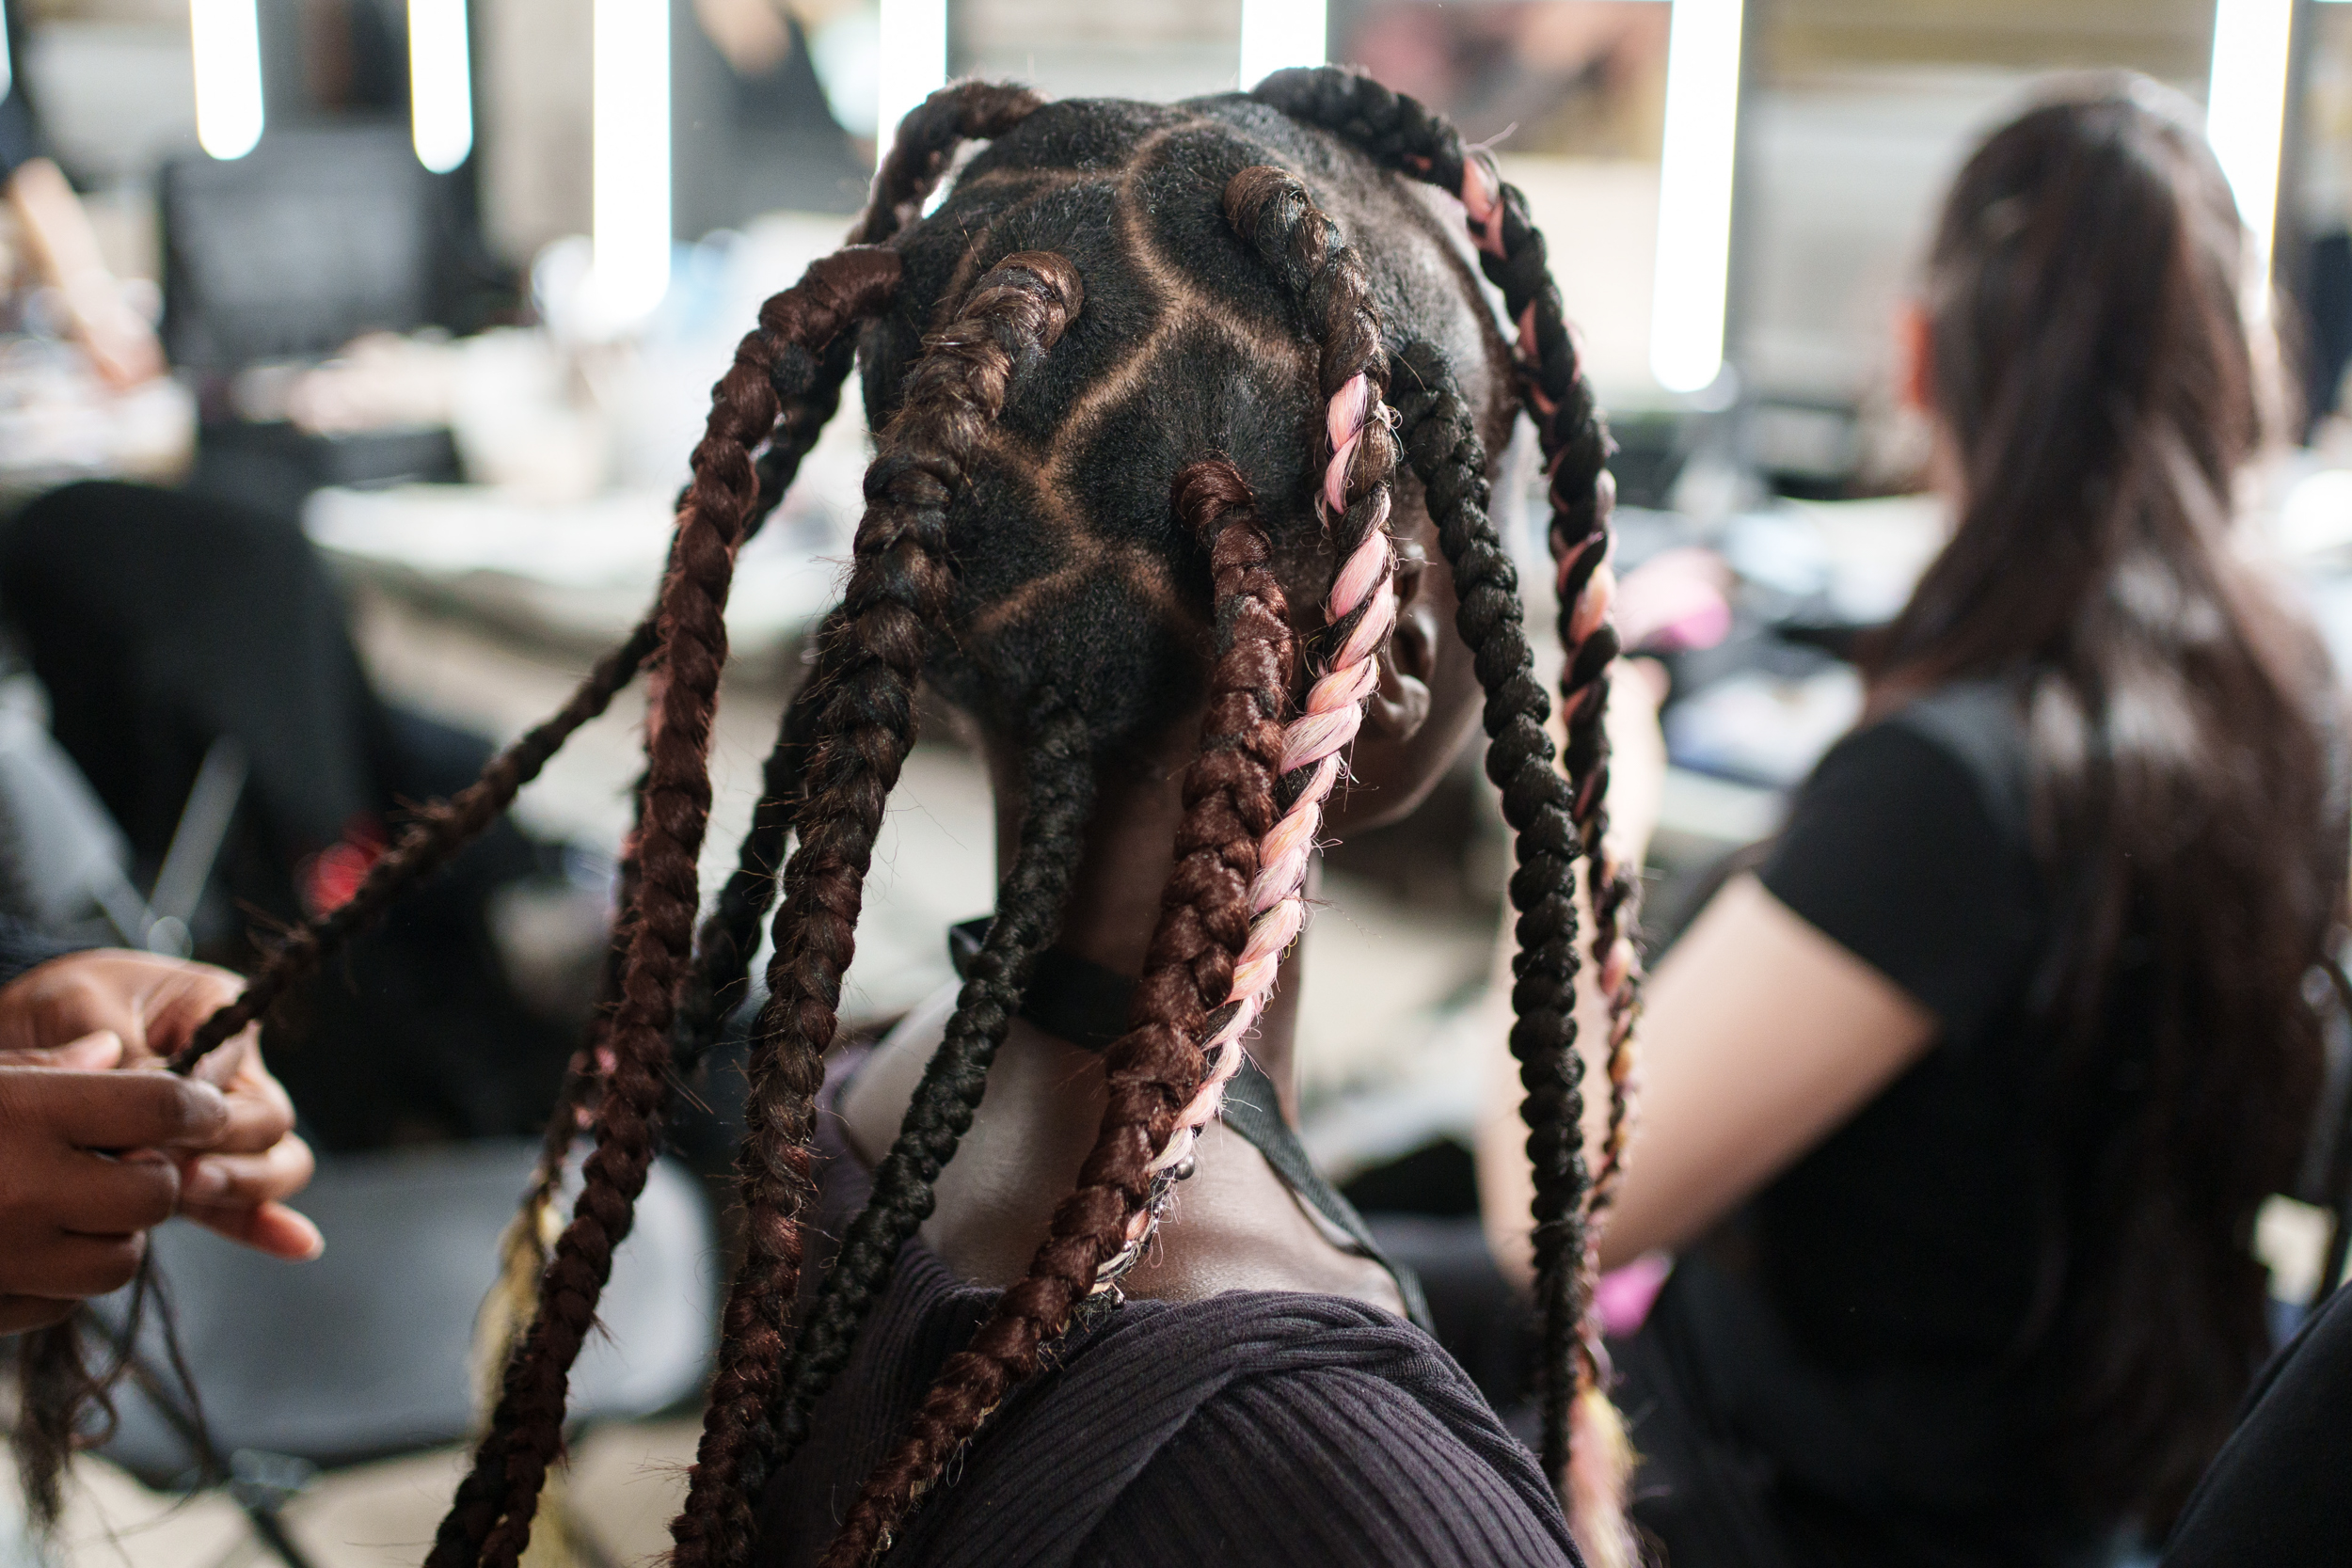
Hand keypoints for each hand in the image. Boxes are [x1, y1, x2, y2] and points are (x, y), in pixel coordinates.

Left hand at [0, 952, 319, 1267]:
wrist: (24, 1036)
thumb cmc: (56, 1007)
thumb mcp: (79, 1006)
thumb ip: (125, 1051)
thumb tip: (155, 1094)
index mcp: (216, 1009)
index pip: (233, 1063)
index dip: (199, 1101)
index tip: (152, 1126)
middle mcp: (235, 1068)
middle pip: (267, 1121)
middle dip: (223, 1147)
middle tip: (169, 1168)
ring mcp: (221, 1124)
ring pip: (273, 1161)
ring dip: (241, 1186)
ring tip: (191, 1191)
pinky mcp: (197, 1169)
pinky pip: (242, 1203)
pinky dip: (265, 1224)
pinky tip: (296, 1245)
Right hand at [0, 1037, 228, 1332]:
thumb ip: (47, 1066)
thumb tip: (112, 1051)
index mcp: (23, 1114)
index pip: (163, 1104)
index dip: (195, 1105)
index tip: (196, 1108)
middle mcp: (22, 1190)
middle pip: (157, 1192)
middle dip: (157, 1176)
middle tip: (126, 1162)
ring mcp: (6, 1259)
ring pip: (122, 1259)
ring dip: (115, 1234)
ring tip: (73, 1206)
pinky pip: (65, 1303)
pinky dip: (62, 1279)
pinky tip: (29, 1247)